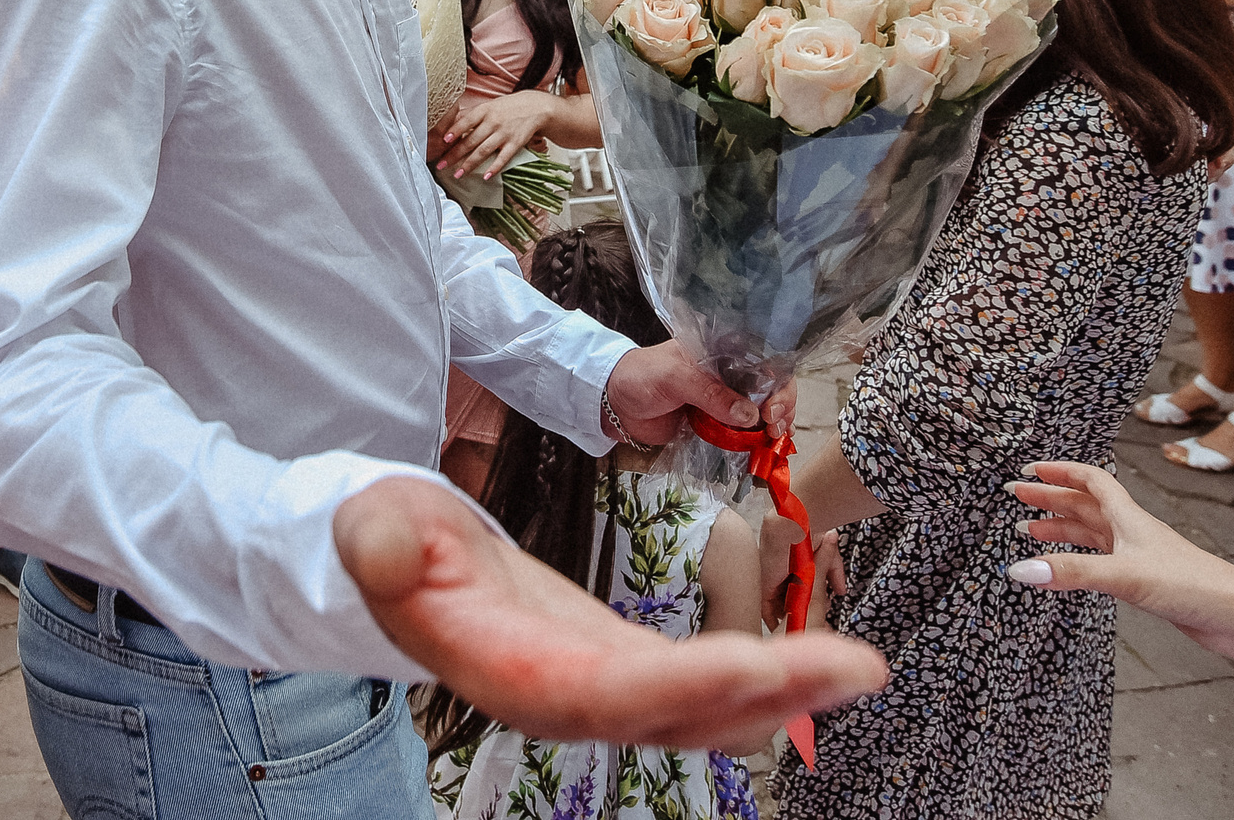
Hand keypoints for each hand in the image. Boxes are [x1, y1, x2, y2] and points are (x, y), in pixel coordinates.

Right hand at [335, 476, 885, 748]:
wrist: (397, 567)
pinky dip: (758, 676)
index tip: (758, 666)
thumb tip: (380, 544)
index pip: (605, 691)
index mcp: (509, 669)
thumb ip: (380, 537)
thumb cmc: (389, 540)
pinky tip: (813, 662)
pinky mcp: (617, 665)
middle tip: (857, 668)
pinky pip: (697, 686)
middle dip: (767, 694)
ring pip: (698, 709)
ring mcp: (596, 686)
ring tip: (859, 668)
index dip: (683, 686)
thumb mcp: (374, 520)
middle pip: (675, 713)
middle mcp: (564, 696)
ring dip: (781, 693)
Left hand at [439, 91, 557, 179]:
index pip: (467, 121)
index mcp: (485, 111)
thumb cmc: (508, 107)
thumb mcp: (489, 105)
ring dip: (470, 164)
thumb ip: (471, 115)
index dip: (455, 130)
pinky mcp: (515, 143)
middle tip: (442, 165)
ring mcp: (504, 134)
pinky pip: (503, 158)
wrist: (535, 107)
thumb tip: (450, 123)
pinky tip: (486, 176)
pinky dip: (495, 167)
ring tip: (458, 174)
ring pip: (484, 151)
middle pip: (471, 140)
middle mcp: (493, 122)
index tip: (444, 140)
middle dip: (455, 154)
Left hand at [602, 340, 766, 447]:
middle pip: (769, 388)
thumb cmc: (640, 377)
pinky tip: (765, 451)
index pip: (764, 360)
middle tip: (776, 427)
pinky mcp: (714, 424)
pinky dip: (756, 442)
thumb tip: (749, 415)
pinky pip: (742, 433)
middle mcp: (728, 374)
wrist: (613, 404)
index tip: (773, 407)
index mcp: (722, 351)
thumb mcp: (674, 377)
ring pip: (760, 412)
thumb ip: (710, 393)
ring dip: (773, 427)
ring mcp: (723, 401)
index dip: (778, 382)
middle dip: (781, 406)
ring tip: (774, 441)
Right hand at [1005, 462, 1233, 661]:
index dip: (1060, 472)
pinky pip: (1102, 561)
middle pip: (1085, 505)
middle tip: (1017, 496)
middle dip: (1050, 499)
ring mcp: (1140, 557)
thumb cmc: (1192, 586)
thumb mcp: (1124, 576)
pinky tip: (1068, 567)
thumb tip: (1021, 569)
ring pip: (1093, 533)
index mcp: (1129, 519)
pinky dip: (1079, 559)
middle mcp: (1133, 533)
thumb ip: (1072, 572)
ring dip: (1061, 529)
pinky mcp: (1145, 582)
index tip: (1030, 470)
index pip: (1091, 481)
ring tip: (1030, 532)